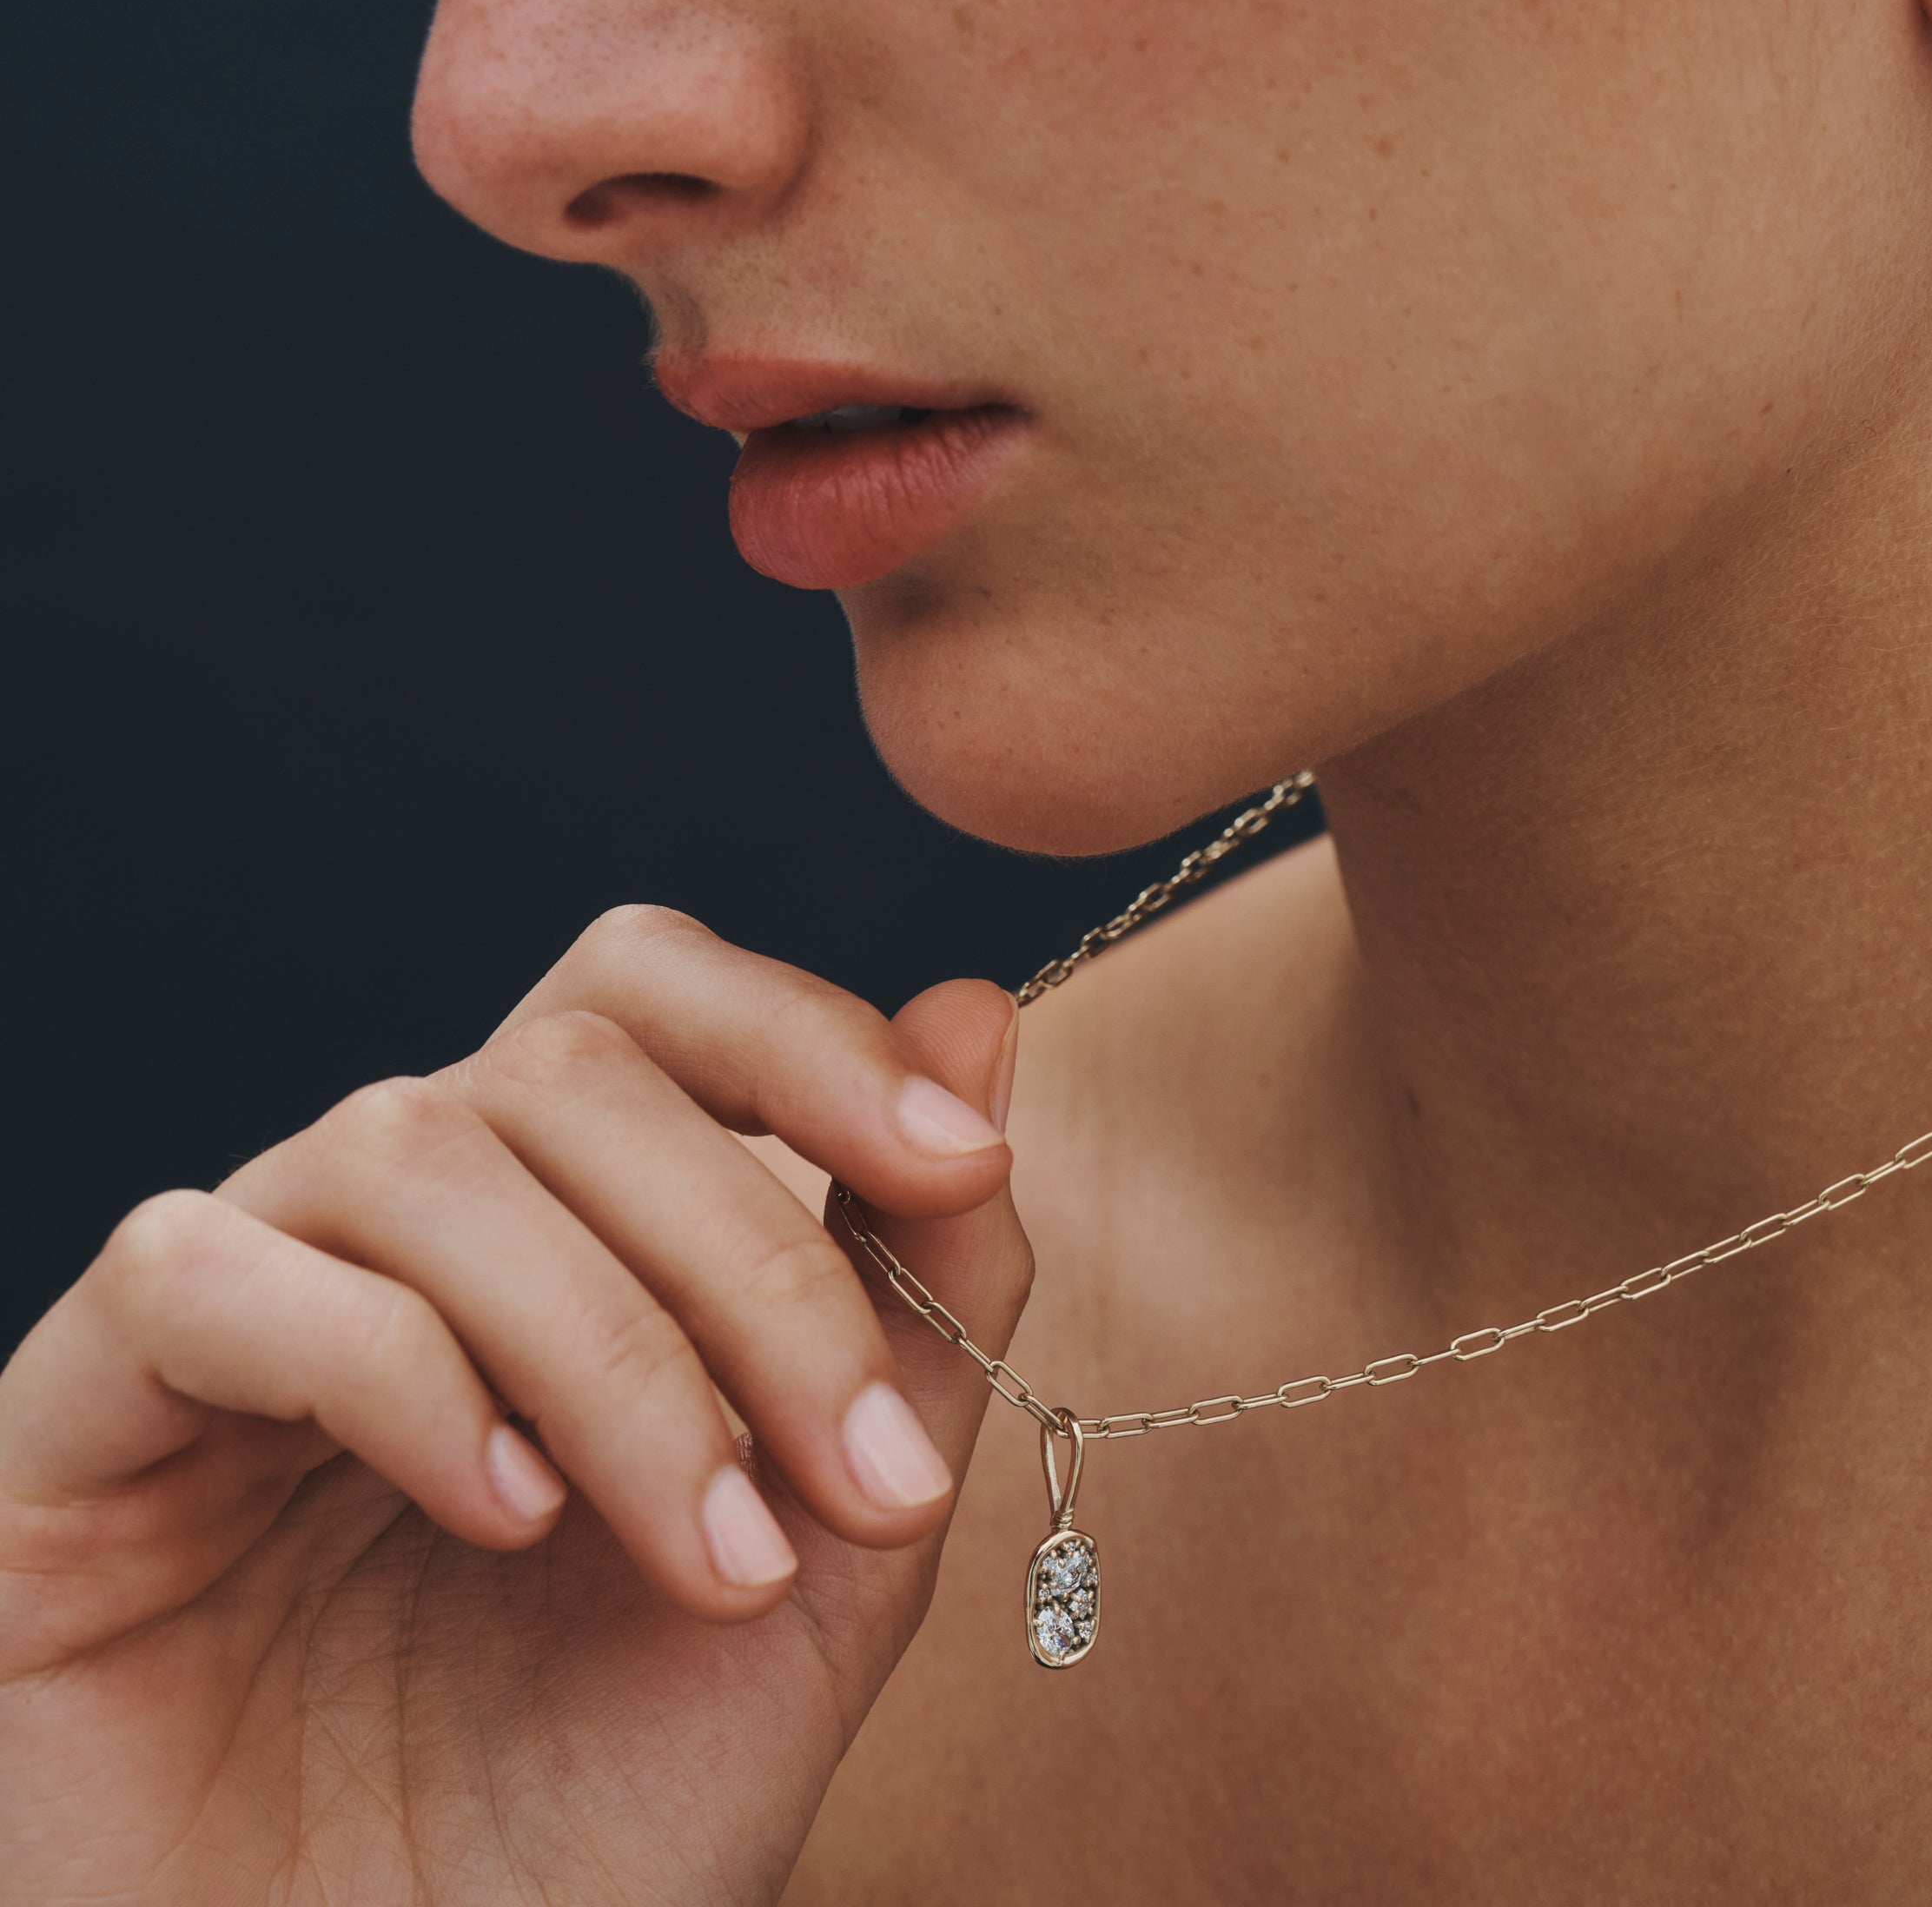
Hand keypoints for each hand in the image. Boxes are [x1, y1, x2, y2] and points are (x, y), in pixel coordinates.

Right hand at [0, 911, 1029, 1905]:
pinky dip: (392, 1370)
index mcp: (554, 1219)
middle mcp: (389, 1225)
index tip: (955, 1165)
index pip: (647, 992)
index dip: (801, 1035)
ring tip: (707, 1551)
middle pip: (564, 1065)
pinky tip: (499, 1514)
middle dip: (747, 1258)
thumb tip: (975, 1017)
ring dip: (607, 1346)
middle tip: (852, 1481)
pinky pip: (211, 1273)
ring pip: (412, 1150)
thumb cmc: (610, 1805)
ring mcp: (234, 1295)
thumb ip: (915, 1293)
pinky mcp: (79, 1409)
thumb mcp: (832, 1547)